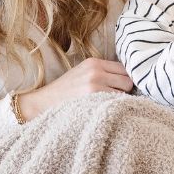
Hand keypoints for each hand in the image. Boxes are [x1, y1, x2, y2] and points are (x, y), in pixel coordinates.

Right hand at [17, 58, 132, 120]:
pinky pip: (117, 104)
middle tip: (114, 97)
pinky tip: (105, 111)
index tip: (121, 87)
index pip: (125, 68)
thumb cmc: (65, 91)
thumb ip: (103, 72)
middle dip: (125, 90)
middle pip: (128, 81)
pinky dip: (115, 108)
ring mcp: (95, 86)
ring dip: (120, 101)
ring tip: (107, 105)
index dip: (126, 78)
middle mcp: (96, 72)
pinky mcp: (94, 101)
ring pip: (124, 94)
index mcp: (94, 63)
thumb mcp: (82, 73)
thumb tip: (129, 79)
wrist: (44, 103)